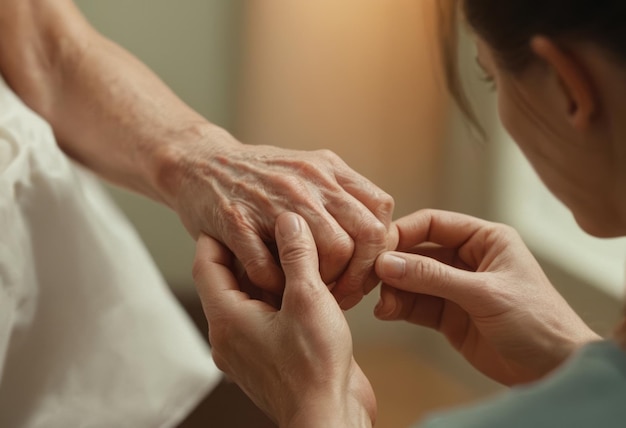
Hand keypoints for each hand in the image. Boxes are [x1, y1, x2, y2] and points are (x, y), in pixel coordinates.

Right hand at [172, 131, 393, 307]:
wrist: (199, 164)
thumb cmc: (259, 178)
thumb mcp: (307, 171)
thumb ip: (341, 197)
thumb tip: (377, 238)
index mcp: (328, 169)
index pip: (380, 212)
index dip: (380, 250)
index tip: (365, 271)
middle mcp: (308, 181)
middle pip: (365, 236)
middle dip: (360, 276)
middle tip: (342, 294)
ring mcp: (273, 200)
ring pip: (329, 252)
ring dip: (324, 284)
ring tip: (309, 293)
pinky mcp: (237, 220)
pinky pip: (270, 266)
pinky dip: (276, 284)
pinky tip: (273, 285)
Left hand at [193, 212, 375, 427]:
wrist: (329, 418)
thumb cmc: (314, 368)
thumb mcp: (307, 299)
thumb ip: (297, 255)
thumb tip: (289, 221)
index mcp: (227, 318)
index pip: (206, 264)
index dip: (215, 235)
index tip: (230, 213)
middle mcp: (231, 334)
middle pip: (228, 280)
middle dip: (247, 251)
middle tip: (266, 225)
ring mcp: (250, 347)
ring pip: (250, 298)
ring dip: (267, 274)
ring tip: (290, 250)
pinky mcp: (271, 356)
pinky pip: (267, 316)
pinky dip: (279, 297)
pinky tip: (305, 285)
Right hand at [374, 209, 599, 385]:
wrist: (554, 371)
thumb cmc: (537, 322)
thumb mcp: (484, 294)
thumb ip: (434, 277)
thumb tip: (388, 263)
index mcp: (485, 240)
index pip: (434, 224)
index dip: (403, 233)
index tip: (378, 248)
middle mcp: (468, 259)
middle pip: (418, 251)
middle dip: (394, 264)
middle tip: (370, 278)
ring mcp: (456, 288)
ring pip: (412, 280)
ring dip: (393, 289)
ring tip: (382, 304)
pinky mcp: (449, 315)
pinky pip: (415, 304)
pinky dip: (398, 307)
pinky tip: (387, 312)